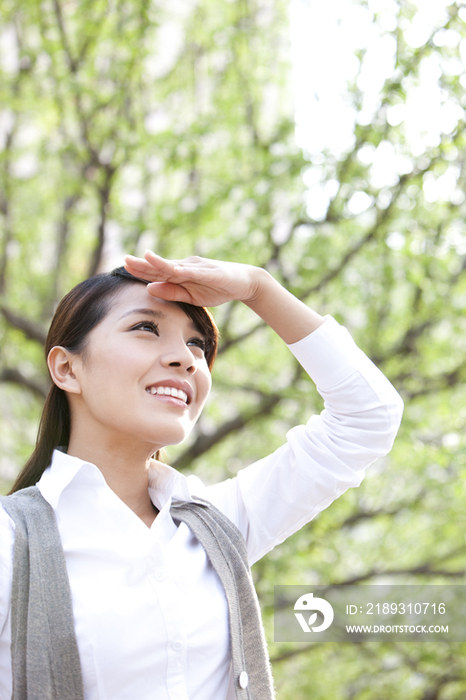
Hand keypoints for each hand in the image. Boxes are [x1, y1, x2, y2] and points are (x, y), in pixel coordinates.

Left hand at [124, 251, 263, 306]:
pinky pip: (194, 271)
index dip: (141, 269)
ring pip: (175, 266)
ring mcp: (198, 267)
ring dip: (160, 262)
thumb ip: (171, 292)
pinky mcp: (210, 272)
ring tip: (144, 257)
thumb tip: (149, 288)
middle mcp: (186, 265)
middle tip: (125, 259)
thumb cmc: (217, 288)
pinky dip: (182, 270)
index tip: (124, 266)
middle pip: (162, 265)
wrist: (245, 282)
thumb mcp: (191, 296)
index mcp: (180, 273)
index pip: (157, 271)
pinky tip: (172, 268)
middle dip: (144, 263)